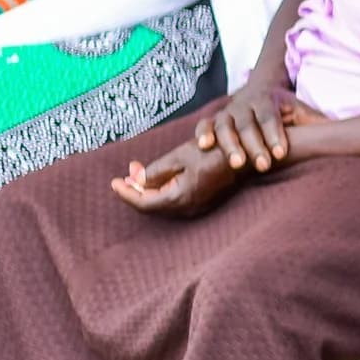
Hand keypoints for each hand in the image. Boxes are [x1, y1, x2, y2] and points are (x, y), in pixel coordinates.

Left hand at [112, 137, 241, 217]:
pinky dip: (161, 191)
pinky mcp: (201, 201)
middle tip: (124, 175)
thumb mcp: (179, 157)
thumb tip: (135, 180)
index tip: (113, 181)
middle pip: (151, 206)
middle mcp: (187, 207)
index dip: (125, 193)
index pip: (143, 202)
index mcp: (180, 196)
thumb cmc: (213, 152)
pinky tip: (157, 178)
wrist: (246, 157)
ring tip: (137, 174)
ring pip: (162, 204)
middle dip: (134, 190)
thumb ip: (154, 171)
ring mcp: (196, 206)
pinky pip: (174, 200)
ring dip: (147, 190)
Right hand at [193, 77, 323, 171]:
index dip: (275, 134)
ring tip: (238, 164)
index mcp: (269, 99)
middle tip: (264, 165)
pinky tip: (204, 146)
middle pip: (248, 124)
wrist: (260, 92)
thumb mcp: (303, 112)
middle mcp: (245, 103)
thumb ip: (319, 123)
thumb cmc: (286, 111)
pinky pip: (204, 124)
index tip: (282, 153)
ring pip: (225, 125)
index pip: (271, 116)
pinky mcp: (213, 119)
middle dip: (255, 145)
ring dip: (230, 144)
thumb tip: (348, 134)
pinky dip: (203, 133)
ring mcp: (228, 111)